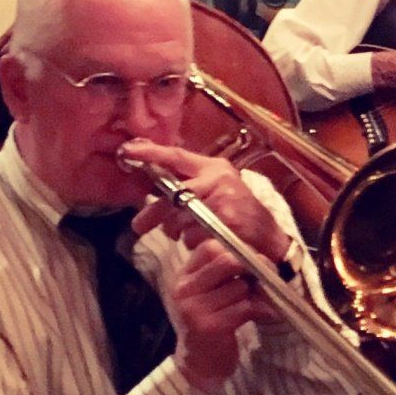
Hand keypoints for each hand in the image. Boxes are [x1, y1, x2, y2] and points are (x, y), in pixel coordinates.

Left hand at [124, 139, 292, 266]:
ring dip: (177, 232)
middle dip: (153, 213)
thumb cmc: (237, 212)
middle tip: (138, 226)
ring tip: (188, 235)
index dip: (151, 153)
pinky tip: (203, 241)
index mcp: (213, 168)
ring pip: (179, 219)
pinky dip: (192, 243)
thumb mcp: (217, 189)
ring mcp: (223, 200)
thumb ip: (189, 184)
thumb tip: (150, 188)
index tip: (128, 151)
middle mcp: (218, 179)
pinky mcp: (226, 222)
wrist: (268, 237)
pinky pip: (192, 235)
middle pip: (172, 195)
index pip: (177, 156)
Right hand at [171, 239, 281, 390]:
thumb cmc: (212, 321)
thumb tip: (263, 259)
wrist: (200, 362)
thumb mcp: (214, 293)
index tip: (252, 260)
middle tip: (265, 275)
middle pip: (227, 261)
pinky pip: (244, 307)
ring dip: (253, 295)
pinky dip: (259, 310)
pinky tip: (261, 314)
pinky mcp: (208, 327)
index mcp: (184, 276)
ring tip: (252, 305)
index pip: (210, 247)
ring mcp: (193, 309)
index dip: (237, 250)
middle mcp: (184, 290)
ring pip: (239, 286)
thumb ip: (231, 274)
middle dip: (252, 266)